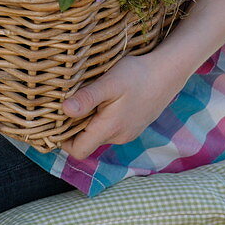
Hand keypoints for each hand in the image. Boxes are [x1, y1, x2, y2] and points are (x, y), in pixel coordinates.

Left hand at [61, 54, 185, 159]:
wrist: (168, 73)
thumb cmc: (137, 75)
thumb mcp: (109, 82)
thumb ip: (87, 98)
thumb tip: (64, 110)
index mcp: (109, 129)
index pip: (78, 151)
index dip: (63, 139)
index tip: (56, 119)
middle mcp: (118, 137)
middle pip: (87, 142)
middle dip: (75, 126)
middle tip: (69, 102)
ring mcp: (127, 133)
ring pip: (99, 134)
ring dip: (89, 120)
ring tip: (88, 97)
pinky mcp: (133, 126)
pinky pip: (111, 128)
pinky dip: (103, 117)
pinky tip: (106, 98)